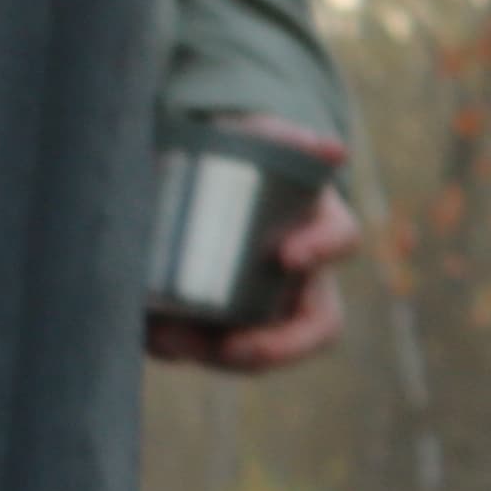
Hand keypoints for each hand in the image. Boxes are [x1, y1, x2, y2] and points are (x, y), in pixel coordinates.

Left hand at [148, 125, 357, 373]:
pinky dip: (173, 346)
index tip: (287, 255)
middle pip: (306, 329)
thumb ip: (291, 137)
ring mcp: (253, 303)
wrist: (189, 167)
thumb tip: (332, 149)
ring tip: (172, 341)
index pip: (341, 243)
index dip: (322, 252)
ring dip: (213, 354)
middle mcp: (297, 277)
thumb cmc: (238, 153)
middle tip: (234, 346)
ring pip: (251, 349)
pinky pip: (197, 343)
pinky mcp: (206, 316)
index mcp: (318, 228)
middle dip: (274, 347)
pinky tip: (149, 335)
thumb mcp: (261, 136)